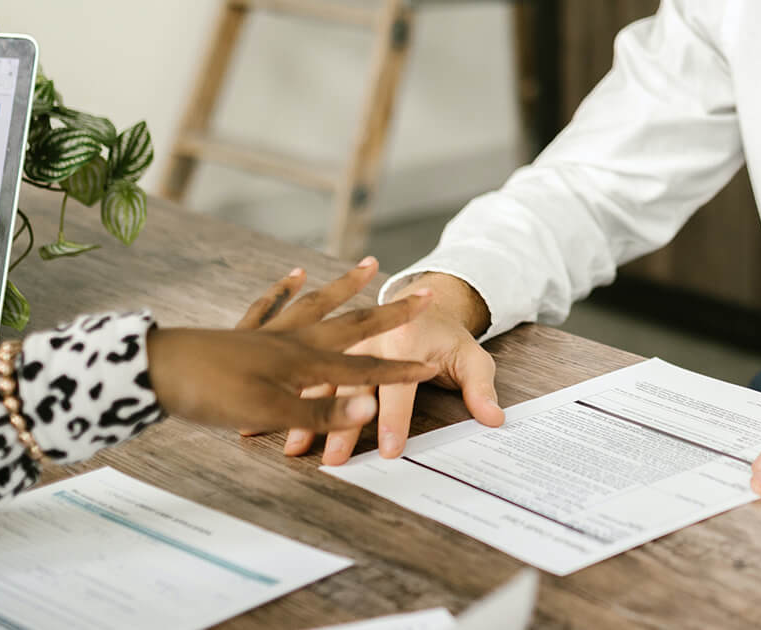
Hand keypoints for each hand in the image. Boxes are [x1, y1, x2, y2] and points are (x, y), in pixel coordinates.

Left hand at [145, 264, 436, 432]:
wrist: (154, 371)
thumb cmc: (210, 395)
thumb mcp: (269, 411)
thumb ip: (321, 408)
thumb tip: (371, 406)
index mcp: (303, 362)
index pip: (363, 369)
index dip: (398, 371)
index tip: (431, 366)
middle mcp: (292, 341)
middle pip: (351, 325)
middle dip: (389, 313)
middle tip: (422, 292)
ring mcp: (267, 334)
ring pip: (315, 306)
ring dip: (344, 288)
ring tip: (367, 265)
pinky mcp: (242, 335)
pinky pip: (269, 306)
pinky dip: (284, 290)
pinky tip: (293, 277)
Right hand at [284, 272, 504, 464]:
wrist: (422, 300)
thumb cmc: (446, 338)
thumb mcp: (471, 357)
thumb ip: (479, 388)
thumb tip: (494, 419)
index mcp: (405, 341)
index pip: (400, 388)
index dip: (396, 421)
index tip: (390, 451)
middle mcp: (370, 342)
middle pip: (355, 389)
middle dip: (343, 426)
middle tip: (334, 460)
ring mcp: (345, 344)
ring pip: (323, 383)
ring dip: (307, 416)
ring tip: (294, 448)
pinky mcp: (327, 350)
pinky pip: (303, 376)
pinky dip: (285, 401)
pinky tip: (265, 425)